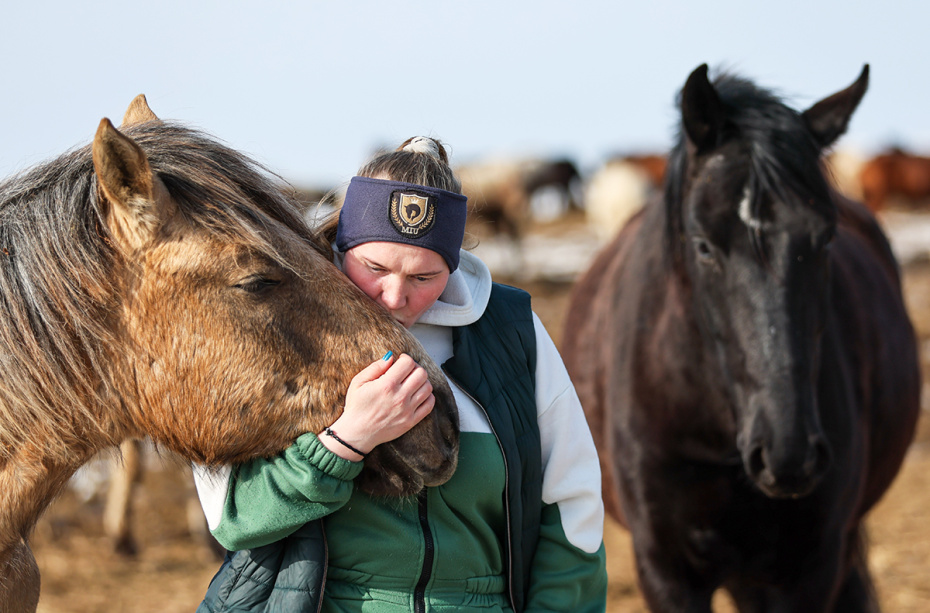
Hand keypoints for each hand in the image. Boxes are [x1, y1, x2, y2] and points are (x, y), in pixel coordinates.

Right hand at [320, 352, 435, 459]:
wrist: (357, 433)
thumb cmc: (356, 407)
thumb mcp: (358, 382)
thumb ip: (375, 367)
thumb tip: (390, 357)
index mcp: (386, 386)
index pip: (408, 363)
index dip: (405, 358)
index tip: (401, 360)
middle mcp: (399, 397)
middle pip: (421, 373)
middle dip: (415, 368)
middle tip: (408, 370)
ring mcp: (407, 410)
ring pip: (428, 387)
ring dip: (422, 381)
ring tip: (412, 382)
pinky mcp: (411, 421)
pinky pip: (429, 404)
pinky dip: (427, 396)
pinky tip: (418, 394)